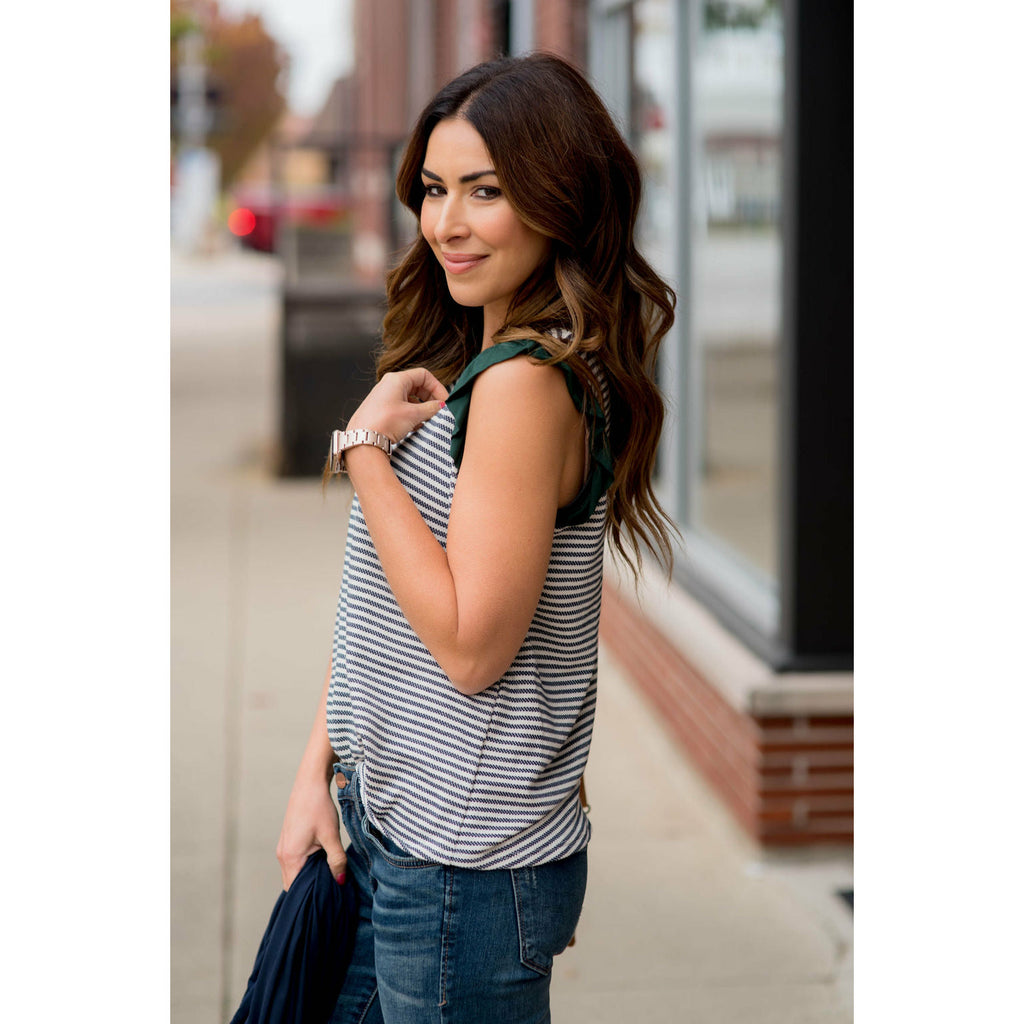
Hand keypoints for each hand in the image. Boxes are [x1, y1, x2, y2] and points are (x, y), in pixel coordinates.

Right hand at [275, 771, 347, 890]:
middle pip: (293, 883)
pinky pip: (295, 862)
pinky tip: (321, 862)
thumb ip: (336, 860)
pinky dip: (306, 866)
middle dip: (309, 889)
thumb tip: (340, 881)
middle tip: (330, 890)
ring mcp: (284, 847)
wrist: (310, 783)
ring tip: (328, 877)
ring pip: (294, 872)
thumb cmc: (318, 807)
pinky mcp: (288, 841)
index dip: (309, 896)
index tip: (326, 899)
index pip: (295, 889)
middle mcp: (282, 855)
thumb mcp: (331, 835)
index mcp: (290, 856)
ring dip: (308, 876)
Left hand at [347, 368, 447, 442]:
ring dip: (421, 408)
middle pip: (417, 386)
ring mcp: (384, 397)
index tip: (444, 401)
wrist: (363, 440)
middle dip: (430, 398)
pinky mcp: (381, 410)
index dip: (437, 387)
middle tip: (438, 412)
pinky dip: (411, 414)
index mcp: (396, 379)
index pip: (424, 375)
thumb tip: (440, 406)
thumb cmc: (384, 422)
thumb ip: (431, 408)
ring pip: (410, 398)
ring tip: (427, 421)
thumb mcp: (413, 414)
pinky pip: (402, 407)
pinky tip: (415, 426)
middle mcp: (389, 385)